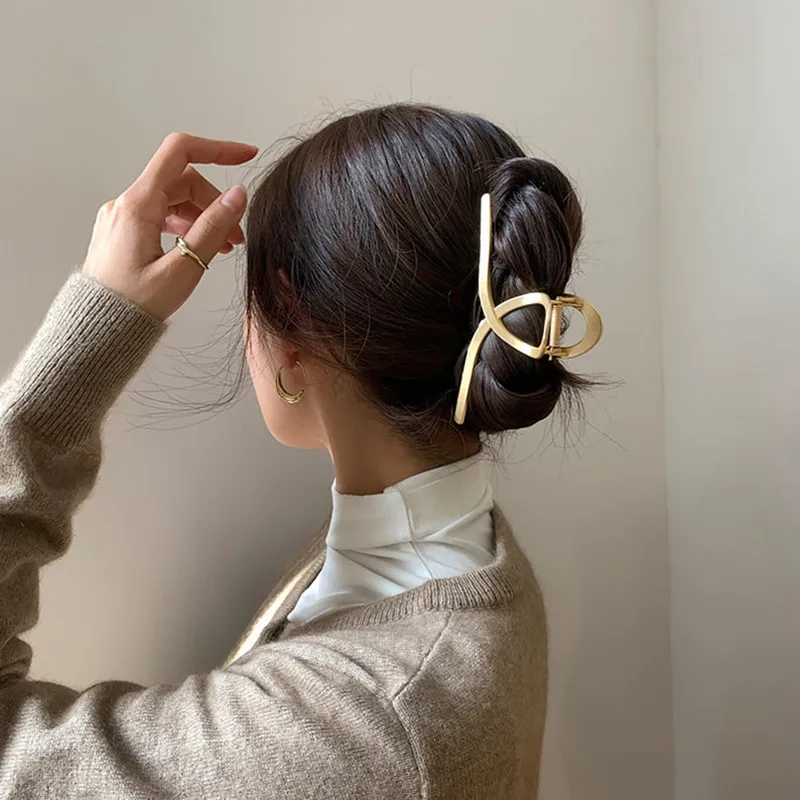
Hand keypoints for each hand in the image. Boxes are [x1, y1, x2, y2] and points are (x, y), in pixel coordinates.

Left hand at [82, 133, 258, 320]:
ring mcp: (123, 217)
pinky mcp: (124, 232)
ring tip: (225, 248)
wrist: (97, 330)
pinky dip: (186, 226)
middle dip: (215, 201)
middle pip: (181, 182)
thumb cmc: (135, 304)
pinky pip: (160, 215)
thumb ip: (213, 228)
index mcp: (138, 206)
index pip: (180, 153)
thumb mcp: (184, 267)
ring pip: (173, 200)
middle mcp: (126, 204)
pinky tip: (200, 249)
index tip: (246, 156)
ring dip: (203, 216)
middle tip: (238, 236)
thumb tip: (238, 195)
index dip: (217, 149)